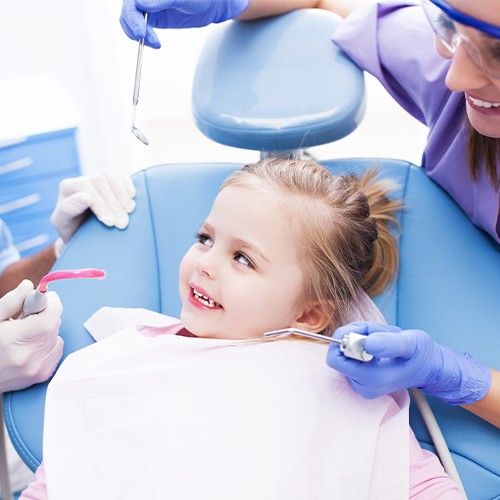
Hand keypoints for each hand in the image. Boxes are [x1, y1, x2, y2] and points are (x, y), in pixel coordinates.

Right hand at [0, 280, 63, 391]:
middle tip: (25, 320)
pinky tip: (29, 347)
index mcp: (17, 339)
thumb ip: (11, 301)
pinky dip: (47, 344)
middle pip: (54, 323)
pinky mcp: (43, 374)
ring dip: (45, 331)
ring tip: (24, 337)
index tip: (42, 299)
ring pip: (56, 335)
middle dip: (44, 315)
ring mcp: (38, 368)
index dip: (50, 302)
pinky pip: (56, 348)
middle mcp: (30, 356)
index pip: (51, 315)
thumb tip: (29, 286)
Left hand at [50, 171, 135, 243]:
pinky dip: (128, 185)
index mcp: (68, 186)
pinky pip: (121, 176)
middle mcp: (83, 179)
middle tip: (121, 223)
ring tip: (128, 211)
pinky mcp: (112, 181)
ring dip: (122, 194)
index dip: (99, 203)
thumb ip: (68, 210)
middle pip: (100, 181)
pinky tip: (132, 198)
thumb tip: (86, 197)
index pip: (85, 186)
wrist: (83, 234)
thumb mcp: (63, 223)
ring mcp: (99, 178)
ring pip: (111, 176)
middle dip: (112, 203)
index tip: (108, 222)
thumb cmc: (72, 229)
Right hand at [120, 0, 249, 47]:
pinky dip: (144, 38)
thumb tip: (142, 4)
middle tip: (145, 39)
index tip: (141, 32)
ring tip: (154, 43)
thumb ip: (161, 0)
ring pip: (131, 21)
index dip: (132, 17)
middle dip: (134, 27)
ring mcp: (148, 7)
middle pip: (128, 12)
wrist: (210, 6)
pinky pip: (141, 28)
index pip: (132, 2)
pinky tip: (155, 43)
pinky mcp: (153, 18)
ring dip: (138, 35)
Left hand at [326, 321, 491, 404]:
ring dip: (358, 339)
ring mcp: (360, 384)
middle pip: (339, 354)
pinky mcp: (360, 380)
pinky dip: (360, 345)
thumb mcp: (410, 343)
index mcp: (370, 379)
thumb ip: (389, 344)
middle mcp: (362, 386)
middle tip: (374, 332)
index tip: (365, 331)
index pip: (335, 359)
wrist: (429, 368)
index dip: (345, 339)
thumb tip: (366, 343)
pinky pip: (350, 357)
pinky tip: (378, 347)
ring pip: (344, 353)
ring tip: (380, 339)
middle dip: (353, 336)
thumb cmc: (421, 355)